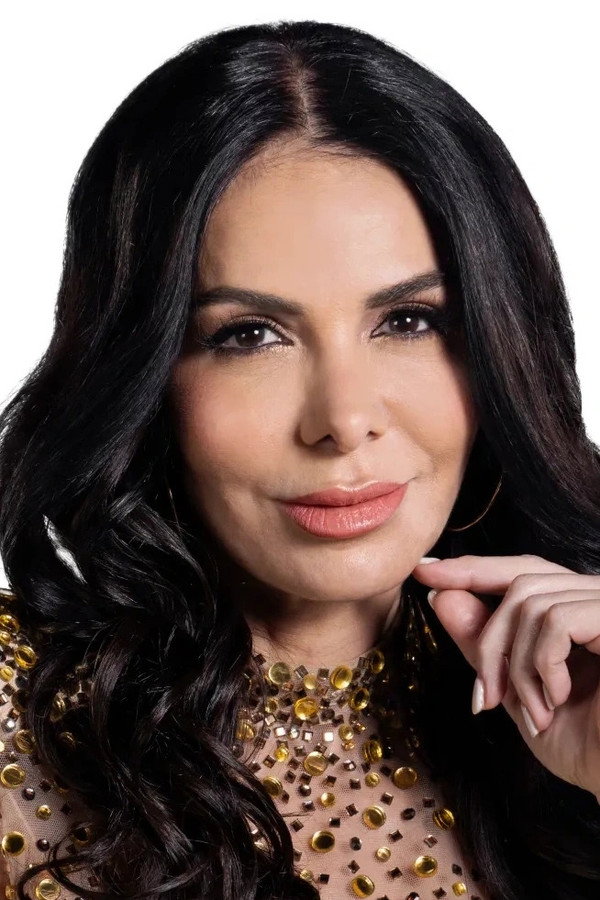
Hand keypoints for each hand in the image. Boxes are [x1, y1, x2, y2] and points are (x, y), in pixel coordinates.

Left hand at [412, 554, 599, 801]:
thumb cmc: (588, 748)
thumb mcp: (519, 694)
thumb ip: (484, 647)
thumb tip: (441, 596)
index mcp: (578, 610)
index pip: (521, 571)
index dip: (473, 569)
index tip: (425, 572)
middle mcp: (597, 599)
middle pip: (520, 583)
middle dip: (490, 641)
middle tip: (487, 698)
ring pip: (532, 602)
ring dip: (517, 665)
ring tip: (536, 713)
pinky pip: (558, 620)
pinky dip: (543, 663)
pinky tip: (558, 699)